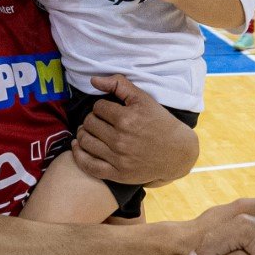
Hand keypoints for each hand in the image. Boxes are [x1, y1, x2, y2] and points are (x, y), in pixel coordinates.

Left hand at [71, 75, 197, 185]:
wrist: (176, 152)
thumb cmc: (159, 123)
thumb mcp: (143, 99)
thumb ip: (119, 84)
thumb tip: (93, 80)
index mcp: (127, 119)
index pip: (98, 107)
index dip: (102, 106)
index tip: (109, 110)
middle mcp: (121, 139)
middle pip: (90, 123)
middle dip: (92, 119)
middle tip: (99, 121)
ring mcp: (118, 158)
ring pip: (86, 141)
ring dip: (84, 134)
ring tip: (90, 131)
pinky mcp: (118, 174)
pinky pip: (89, 166)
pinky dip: (79, 155)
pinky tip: (77, 147)